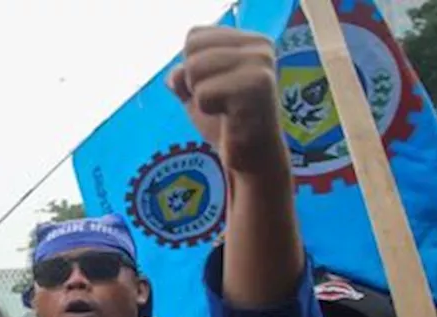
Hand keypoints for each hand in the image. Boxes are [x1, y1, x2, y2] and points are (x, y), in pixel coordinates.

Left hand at [169, 27, 285, 176]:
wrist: (252, 159)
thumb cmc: (227, 124)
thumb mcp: (198, 92)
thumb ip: (183, 75)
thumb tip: (176, 74)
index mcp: (251, 41)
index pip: (194, 37)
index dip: (191, 68)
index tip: (216, 89)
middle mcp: (260, 47)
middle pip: (192, 51)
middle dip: (193, 83)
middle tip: (220, 103)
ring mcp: (260, 66)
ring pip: (194, 69)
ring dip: (200, 98)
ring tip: (225, 109)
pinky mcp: (255, 88)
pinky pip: (202, 94)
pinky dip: (207, 111)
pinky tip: (230, 118)